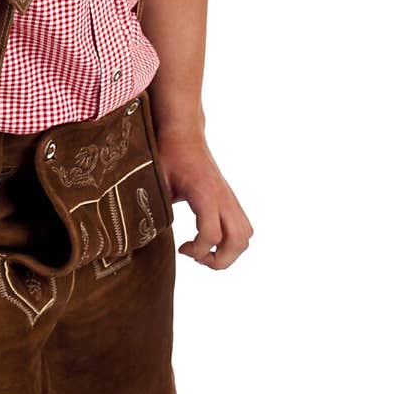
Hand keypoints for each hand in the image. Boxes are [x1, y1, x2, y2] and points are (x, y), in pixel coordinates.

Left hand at [155, 133, 253, 269]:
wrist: (184, 133)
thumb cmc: (169, 154)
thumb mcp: (157, 179)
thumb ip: (157, 206)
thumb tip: (146, 231)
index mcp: (205, 193)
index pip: (211, 234)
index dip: (197, 251)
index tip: (181, 249)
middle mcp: (222, 196)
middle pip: (238, 240)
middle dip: (220, 260)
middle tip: (198, 258)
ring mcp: (229, 197)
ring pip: (246, 235)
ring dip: (229, 251)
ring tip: (205, 251)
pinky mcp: (229, 198)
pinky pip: (243, 225)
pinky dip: (232, 240)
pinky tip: (209, 237)